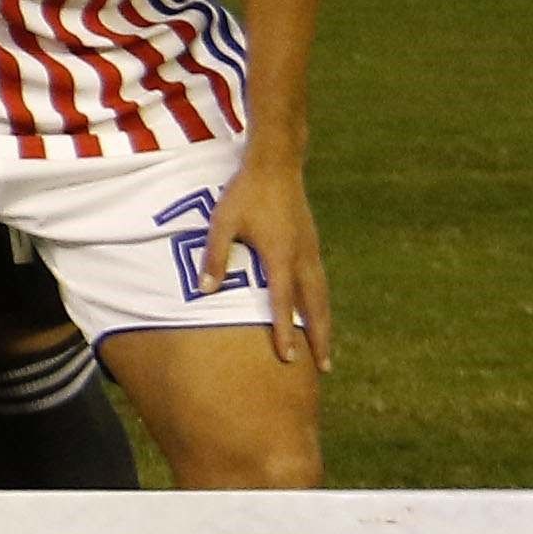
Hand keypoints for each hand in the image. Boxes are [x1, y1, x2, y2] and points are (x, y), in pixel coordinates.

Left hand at [200, 151, 330, 368]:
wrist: (276, 165)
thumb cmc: (244, 193)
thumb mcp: (222, 222)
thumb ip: (215, 257)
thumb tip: (205, 290)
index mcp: (279, 255)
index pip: (282, 302)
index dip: (283, 331)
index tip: (288, 359)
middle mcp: (301, 257)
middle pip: (314, 306)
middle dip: (319, 338)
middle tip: (324, 368)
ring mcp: (311, 250)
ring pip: (322, 296)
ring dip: (325, 325)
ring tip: (326, 352)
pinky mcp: (312, 244)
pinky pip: (320, 282)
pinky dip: (322, 305)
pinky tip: (319, 316)